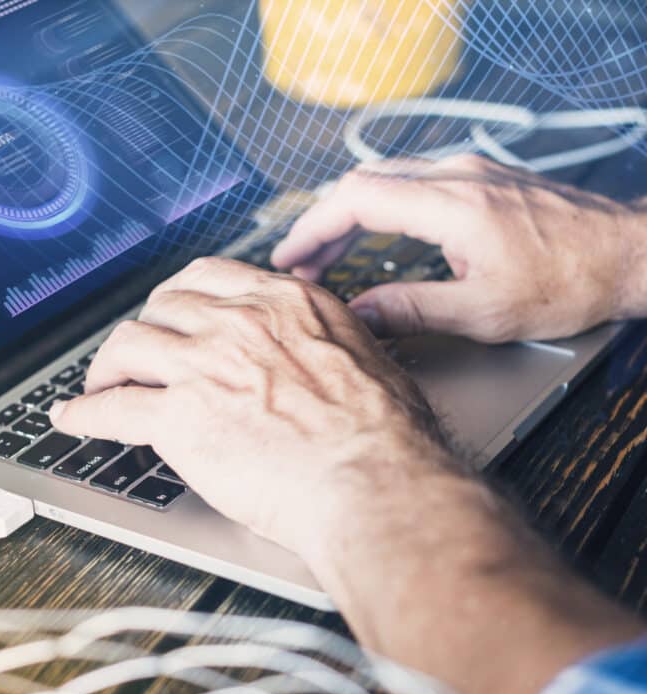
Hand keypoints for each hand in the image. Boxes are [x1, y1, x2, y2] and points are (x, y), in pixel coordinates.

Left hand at [50, 258, 447, 560]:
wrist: (374, 483)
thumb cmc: (384, 436)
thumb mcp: (365, 358)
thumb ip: (326, 340)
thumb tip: (320, 348)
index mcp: (284, 304)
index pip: (207, 278)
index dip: (177, 298)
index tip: (170, 313)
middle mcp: (238, 324)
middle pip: (161, 307)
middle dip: (144, 329)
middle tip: (137, 353)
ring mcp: (205, 367)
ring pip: (127, 345)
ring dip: (107, 367)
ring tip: (100, 384)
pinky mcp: (180, 418)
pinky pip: (112, 408)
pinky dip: (85, 414)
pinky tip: (74, 419)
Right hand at [272, 155, 646, 342]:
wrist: (627, 254)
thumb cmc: (568, 282)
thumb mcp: (483, 313)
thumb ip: (411, 309)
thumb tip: (359, 313)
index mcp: (452, 205)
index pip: (357, 200)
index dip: (313, 228)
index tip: (288, 257)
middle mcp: (456, 176)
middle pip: (363, 183)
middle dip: (323, 223)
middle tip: (301, 264)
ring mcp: (469, 171)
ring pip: (385, 179)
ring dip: (349, 215)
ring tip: (327, 255)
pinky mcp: (479, 178)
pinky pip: (411, 182)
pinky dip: (378, 208)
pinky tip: (372, 235)